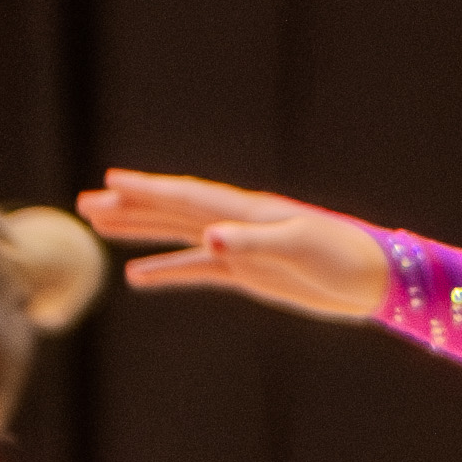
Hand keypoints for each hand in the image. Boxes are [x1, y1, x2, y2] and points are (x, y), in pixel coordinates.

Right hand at [78, 168, 396, 322]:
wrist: (376, 280)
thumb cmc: (345, 256)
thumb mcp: (298, 248)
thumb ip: (251, 242)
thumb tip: (206, 237)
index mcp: (247, 211)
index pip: (187, 196)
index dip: (148, 190)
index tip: (110, 181)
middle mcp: (238, 223)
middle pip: (173, 210)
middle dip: (131, 206)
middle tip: (85, 202)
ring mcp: (242, 247)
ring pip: (178, 234)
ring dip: (141, 230)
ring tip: (99, 225)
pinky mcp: (250, 274)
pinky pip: (197, 270)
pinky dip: (167, 270)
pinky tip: (137, 276)